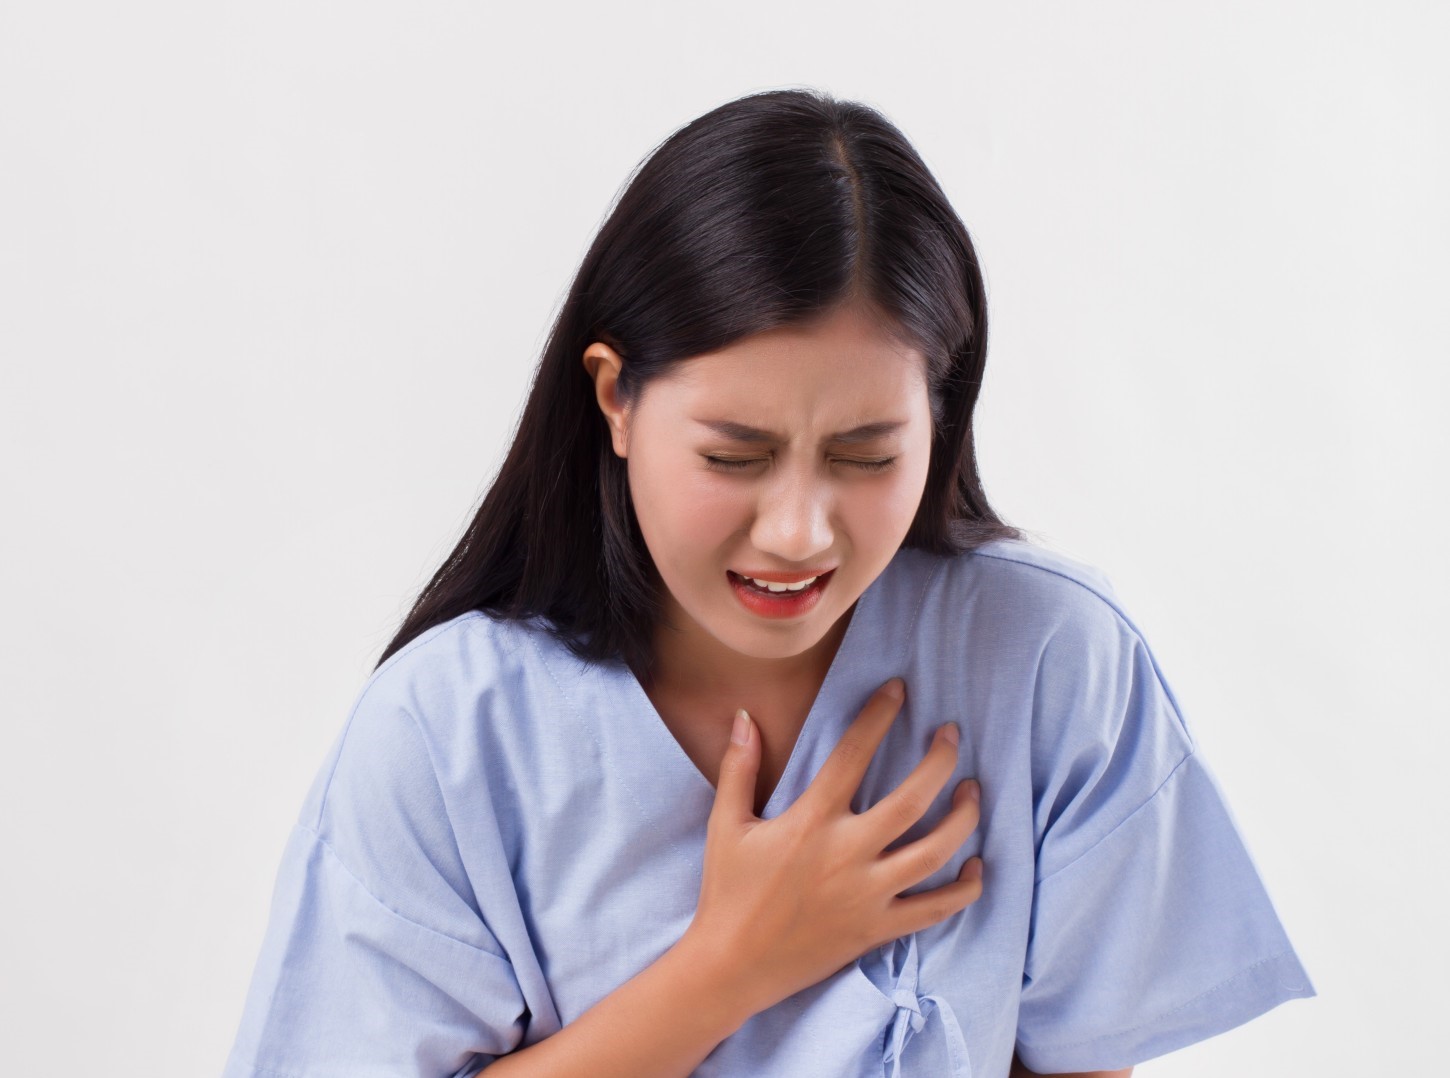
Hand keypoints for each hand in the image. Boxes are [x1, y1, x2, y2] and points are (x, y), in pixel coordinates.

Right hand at [682, 677, 982, 1018]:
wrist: (730, 966)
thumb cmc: (727, 892)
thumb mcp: (725, 825)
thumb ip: (739, 768)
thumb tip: (743, 717)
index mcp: (811, 821)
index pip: (854, 754)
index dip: (879, 715)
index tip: (898, 689)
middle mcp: (847, 853)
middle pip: (913, 798)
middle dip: (941, 760)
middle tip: (951, 735)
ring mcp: (868, 894)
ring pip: (935, 850)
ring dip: (963, 817)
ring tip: (973, 791)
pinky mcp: (878, 929)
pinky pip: (935, 909)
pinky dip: (964, 888)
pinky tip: (976, 865)